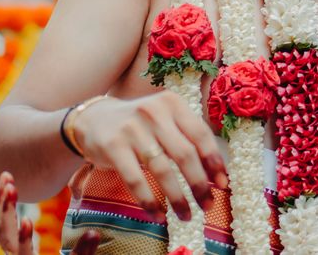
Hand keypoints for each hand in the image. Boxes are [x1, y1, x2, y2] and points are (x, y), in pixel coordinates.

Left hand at [0, 170, 100, 254]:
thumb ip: (82, 251)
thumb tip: (94, 233)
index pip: (23, 251)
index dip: (23, 238)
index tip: (27, 220)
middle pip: (5, 233)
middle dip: (6, 208)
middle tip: (10, 183)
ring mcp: (8, 248)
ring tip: (2, 178)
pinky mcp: (7, 242)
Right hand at [72, 91, 228, 221]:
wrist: (95, 119)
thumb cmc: (141, 124)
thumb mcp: (165, 120)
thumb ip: (188, 138)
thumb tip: (219, 174)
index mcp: (173, 103)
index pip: (200, 134)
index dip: (214, 162)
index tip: (222, 185)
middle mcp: (154, 112)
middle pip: (184, 154)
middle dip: (199, 184)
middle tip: (207, 205)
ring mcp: (132, 128)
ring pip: (162, 169)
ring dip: (177, 197)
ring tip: (185, 215)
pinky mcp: (113, 146)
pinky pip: (136, 180)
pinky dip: (149, 200)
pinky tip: (158, 214)